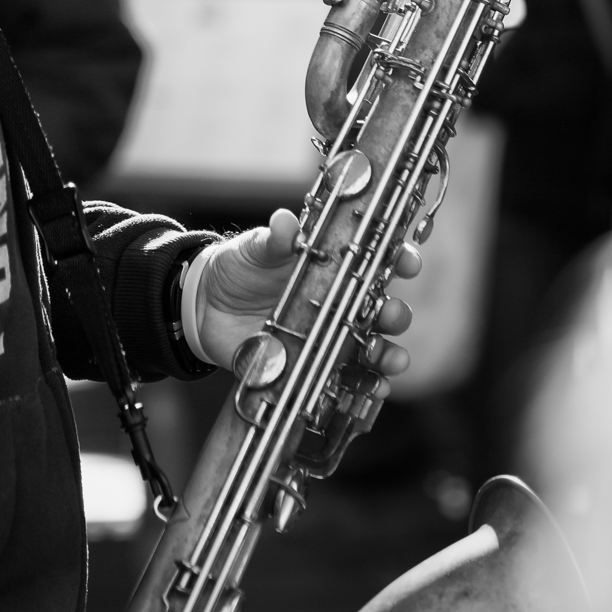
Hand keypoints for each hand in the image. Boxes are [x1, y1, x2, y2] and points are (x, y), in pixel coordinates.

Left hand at [193, 208, 419, 378]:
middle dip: (396, 313)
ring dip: (388, 354)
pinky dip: (367, 385)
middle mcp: (337, 302)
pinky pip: (348, 378)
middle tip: (391, 315)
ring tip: (389, 358)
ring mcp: (328, 335)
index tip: (408, 261)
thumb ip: (275, 240)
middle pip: (381, 309)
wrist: (204, 305)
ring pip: (373, 347)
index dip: (399, 259)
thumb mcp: (256, 248)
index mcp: (331, 266)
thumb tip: (286, 222)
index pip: (375, 261)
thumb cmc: (239, 267)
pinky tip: (375, 388)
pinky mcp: (313, 363)